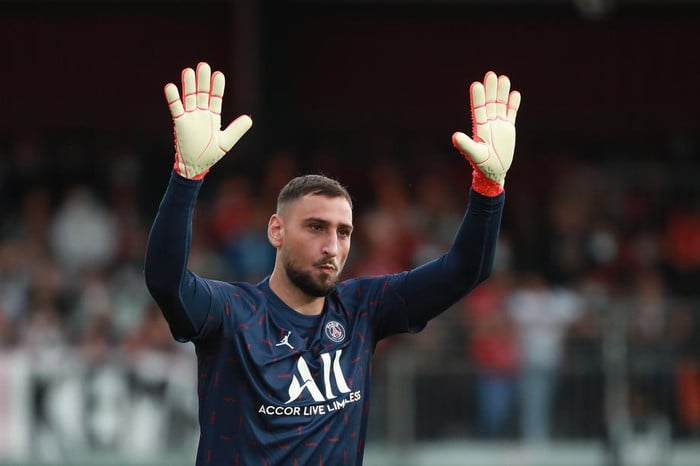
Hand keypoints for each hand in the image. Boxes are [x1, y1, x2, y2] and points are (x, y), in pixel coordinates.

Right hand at [164, 62, 252, 179]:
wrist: (195, 167)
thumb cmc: (210, 155)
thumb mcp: (226, 142)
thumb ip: (236, 130)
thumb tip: (249, 118)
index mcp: (213, 116)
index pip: (215, 98)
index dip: (217, 87)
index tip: (218, 75)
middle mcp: (201, 113)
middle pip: (202, 94)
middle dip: (203, 81)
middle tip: (203, 66)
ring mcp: (190, 117)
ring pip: (189, 97)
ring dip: (189, 85)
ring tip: (189, 71)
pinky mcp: (180, 123)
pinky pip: (175, 108)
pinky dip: (173, 98)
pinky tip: (171, 86)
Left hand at [452, 71, 520, 194]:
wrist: (494, 171)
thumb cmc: (482, 164)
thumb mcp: (474, 153)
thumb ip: (465, 144)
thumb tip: (454, 136)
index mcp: (479, 127)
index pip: (478, 109)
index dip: (478, 97)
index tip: (477, 85)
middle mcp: (488, 122)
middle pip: (490, 102)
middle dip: (491, 89)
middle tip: (491, 75)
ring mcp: (499, 124)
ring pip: (501, 105)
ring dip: (502, 93)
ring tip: (504, 79)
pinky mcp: (509, 128)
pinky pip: (511, 113)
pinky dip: (513, 104)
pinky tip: (515, 94)